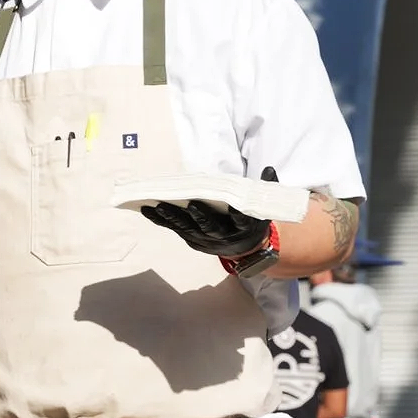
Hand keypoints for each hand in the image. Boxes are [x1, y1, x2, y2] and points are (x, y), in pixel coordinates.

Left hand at [140, 167, 277, 258]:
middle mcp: (224, 236)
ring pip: (188, 229)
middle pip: (210, 228)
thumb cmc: (251, 218)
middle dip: (201, 218)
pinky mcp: (192, 239)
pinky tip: (147, 209)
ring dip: (173, 218)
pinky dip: (161, 220)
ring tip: (157, 206)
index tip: (236, 208)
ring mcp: (206, 240)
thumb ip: (267, 187)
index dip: (239, 215)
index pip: (243, 221)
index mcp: (244, 227)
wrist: (247, 247)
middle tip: (192, 206)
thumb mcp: (263, 206)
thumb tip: (269, 170)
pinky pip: (175, 229)